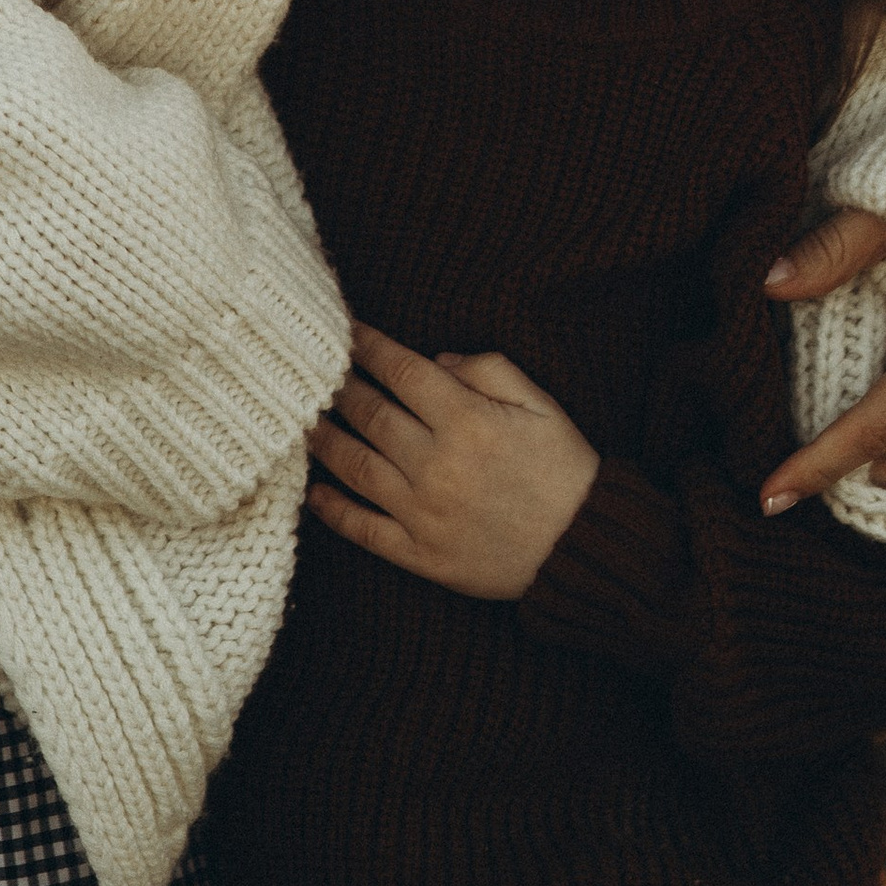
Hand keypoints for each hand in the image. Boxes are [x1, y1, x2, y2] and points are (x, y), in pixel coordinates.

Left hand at [307, 321, 600, 599]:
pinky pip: (365, 530)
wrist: (583, 549)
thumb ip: (488, 369)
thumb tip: (435, 359)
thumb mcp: (539, 403)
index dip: (369, 347)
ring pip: (357, 468)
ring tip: (302, 420)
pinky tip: (314, 493)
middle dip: (338, 386)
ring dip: (324, 441)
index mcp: (468, 421)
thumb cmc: (565, 469)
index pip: (401, 371)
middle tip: (310, 369)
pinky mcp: (423, 556)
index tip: (344, 330)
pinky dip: (334, 511)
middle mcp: (438, 465)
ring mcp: (425, 514)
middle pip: (370, 414)